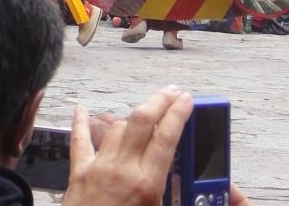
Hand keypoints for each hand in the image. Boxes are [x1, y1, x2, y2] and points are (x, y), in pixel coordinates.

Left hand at [63, 87, 193, 205]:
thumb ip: (179, 198)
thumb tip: (210, 197)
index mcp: (147, 185)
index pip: (167, 136)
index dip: (179, 112)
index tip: (187, 100)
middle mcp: (122, 170)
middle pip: (143, 120)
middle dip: (160, 100)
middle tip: (173, 92)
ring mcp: (98, 168)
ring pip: (118, 126)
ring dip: (133, 115)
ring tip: (146, 109)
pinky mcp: (78, 174)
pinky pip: (79, 141)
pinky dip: (80, 123)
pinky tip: (81, 109)